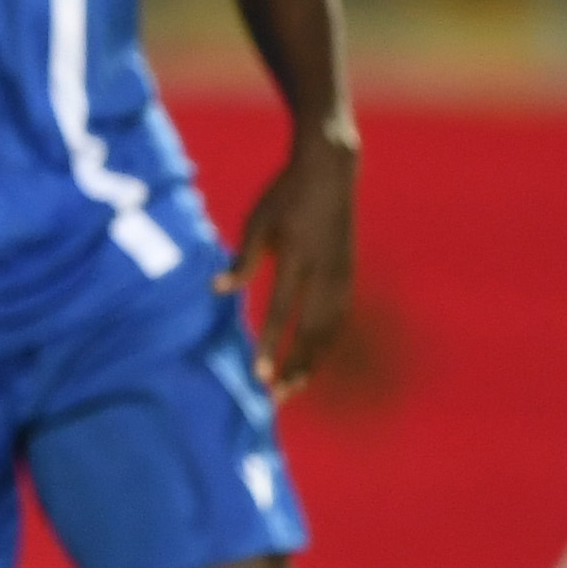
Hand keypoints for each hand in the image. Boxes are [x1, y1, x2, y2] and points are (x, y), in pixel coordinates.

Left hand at [221, 135, 358, 391]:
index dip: (271, 345)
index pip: (282, 311)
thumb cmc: (285, 196)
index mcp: (297, 257)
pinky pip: (340, 317)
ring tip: (295, 387)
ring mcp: (342, 273)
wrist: (331, 171)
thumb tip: (217, 289)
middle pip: (312, 330)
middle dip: (295, 365)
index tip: (260, 375)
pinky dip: (327, 342)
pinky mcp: (349, 273)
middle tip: (276, 396)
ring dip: (313, 360)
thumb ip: (241, 259)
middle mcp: (324, 271)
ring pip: (330, 328)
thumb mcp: (257, 221)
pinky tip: (314, 359)